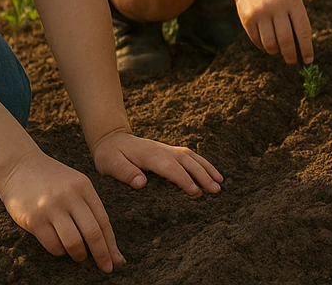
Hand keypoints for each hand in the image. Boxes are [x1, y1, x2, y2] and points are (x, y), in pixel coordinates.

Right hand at [0, 147, 124, 271]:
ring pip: (73, 242)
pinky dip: (60, 251)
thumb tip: (102, 237)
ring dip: (79, 254)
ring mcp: (51, 208)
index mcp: (84, 187)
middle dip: (102, 254)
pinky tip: (60, 248)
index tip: (117, 259)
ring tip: (79, 256)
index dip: (111, 243)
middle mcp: (70, 197)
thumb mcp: (74, 183)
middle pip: (92, 233)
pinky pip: (52, 244)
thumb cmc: (49, 178)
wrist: (18, 165)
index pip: (103, 220)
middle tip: (106, 268)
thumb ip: (86, 205)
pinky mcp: (34, 219)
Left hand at [91, 127, 223, 196]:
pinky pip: (191, 157)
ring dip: (207, 169)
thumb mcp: (111, 164)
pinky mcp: (170, 152)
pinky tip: (212, 173)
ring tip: (220, 182)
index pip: (170, 169)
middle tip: (216, 191)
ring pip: (192, 157)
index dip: (184, 180)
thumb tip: (142, 183)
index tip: (196, 193)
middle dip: (203, 176)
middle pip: (187, 162)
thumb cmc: (110, 155)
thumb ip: (125, 173)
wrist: (112, 138)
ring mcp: (168, 150)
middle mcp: (163, 150)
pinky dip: (203, 164)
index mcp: (150, 155)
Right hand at [231, 0, 312, 63]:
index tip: (308, 60)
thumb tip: (302, 49)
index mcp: (293, 0)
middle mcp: (276, 6)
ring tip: (278, 49)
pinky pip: (258, 41)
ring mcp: (260, 13)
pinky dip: (264, 46)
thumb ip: (297, 19)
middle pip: (286, 41)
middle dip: (290, 56)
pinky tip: (267, 42)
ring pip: (270, 44)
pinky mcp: (247, 19)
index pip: (303, 30)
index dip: (306, 48)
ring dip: (276, 51)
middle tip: (292, 61)